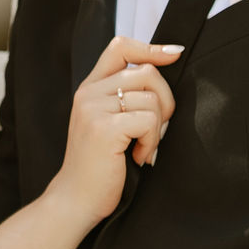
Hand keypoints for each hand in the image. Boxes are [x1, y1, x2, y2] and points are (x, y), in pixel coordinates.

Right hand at [51, 37, 181, 227]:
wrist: (75, 201)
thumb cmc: (96, 170)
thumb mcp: (106, 125)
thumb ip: (124, 99)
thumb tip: (163, 78)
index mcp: (89, 89)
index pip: (121, 47)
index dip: (151, 47)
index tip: (174, 54)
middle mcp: (89, 94)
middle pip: (146, 72)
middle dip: (164, 99)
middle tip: (157, 129)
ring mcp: (94, 110)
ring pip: (151, 98)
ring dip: (157, 128)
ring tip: (142, 148)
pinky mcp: (105, 129)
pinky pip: (148, 120)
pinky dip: (151, 142)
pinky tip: (138, 156)